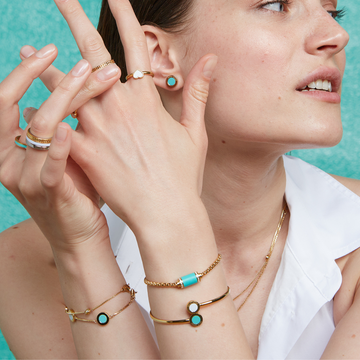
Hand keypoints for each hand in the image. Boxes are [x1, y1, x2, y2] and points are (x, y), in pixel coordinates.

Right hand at [0, 51, 118, 249]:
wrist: (79, 237)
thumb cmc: (75, 193)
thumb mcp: (62, 156)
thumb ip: (57, 129)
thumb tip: (56, 98)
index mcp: (7, 149)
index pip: (6, 100)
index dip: (25, 72)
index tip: (52, 50)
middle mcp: (7, 161)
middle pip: (15, 105)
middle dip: (44, 76)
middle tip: (78, 58)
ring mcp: (24, 179)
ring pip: (40, 127)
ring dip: (69, 97)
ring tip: (95, 76)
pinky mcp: (48, 194)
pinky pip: (49, 165)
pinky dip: (58, 144)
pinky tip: (69, 125)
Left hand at [47, 0, 217, 236]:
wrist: (166, 214)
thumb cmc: (183, 176)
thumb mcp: (195, 133)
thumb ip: (198, 93)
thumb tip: (211, 61)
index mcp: (146, 99)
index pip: (134, 45)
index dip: (124, 14)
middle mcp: (119, 105)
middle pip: (92, 52)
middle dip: (74, 17)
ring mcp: (97, 127)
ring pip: (63, 87)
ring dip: (45, 67)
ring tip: (29, 53)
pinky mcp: (83, 151)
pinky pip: (55, 126)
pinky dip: (42, 116)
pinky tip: (27, 109)